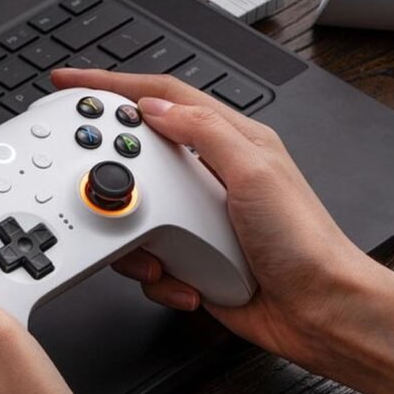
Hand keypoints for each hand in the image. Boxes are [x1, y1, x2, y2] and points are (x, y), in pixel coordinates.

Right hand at [52, 69, 382, 366]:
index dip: (114, 86)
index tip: (74, 83)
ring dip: (137, 236)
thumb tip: (156, 108)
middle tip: (93, 179)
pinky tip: (186, 279)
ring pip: (136, 211)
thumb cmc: (304, 241)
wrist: (319, 309)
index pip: (163, 97)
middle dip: (113, 171)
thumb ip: (203, 132)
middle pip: (139, 154)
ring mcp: (197, 216)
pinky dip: (157, 272)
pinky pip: (148, 255)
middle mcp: (210, 174)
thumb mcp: (255, 171)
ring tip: (158, 250)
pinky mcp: (189, 253)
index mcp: (230, 140)